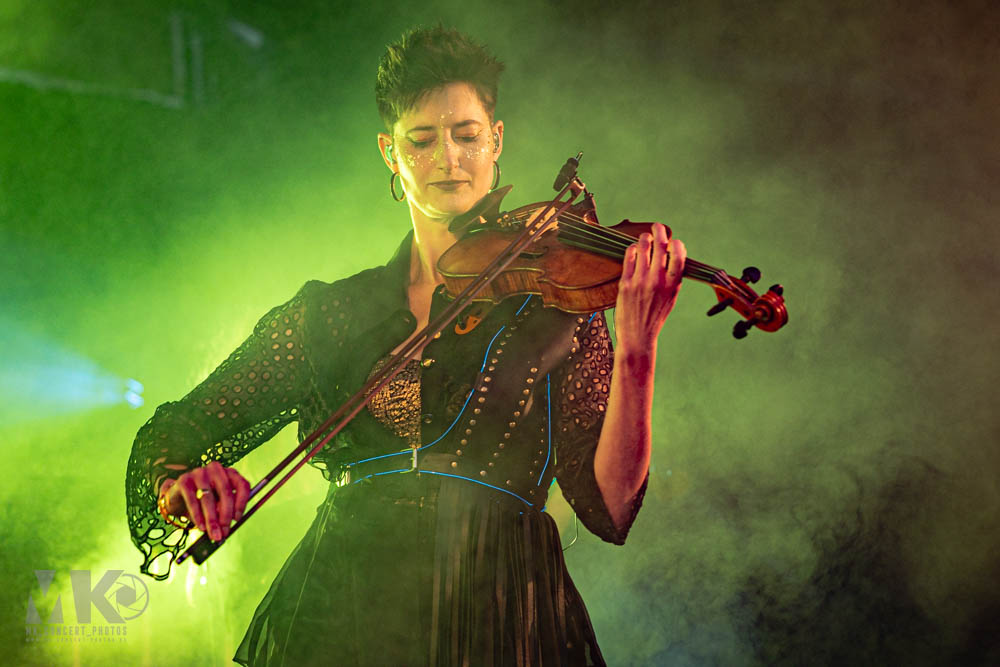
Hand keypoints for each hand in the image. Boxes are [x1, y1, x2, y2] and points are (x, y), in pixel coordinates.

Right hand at [160, 461, 250, 541]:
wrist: (178, 498)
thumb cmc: (204, 502)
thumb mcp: (218, 505)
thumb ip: (225, 511)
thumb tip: (228, 525)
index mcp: (230, 473)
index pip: (242, 484)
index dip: (241, 503)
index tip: (237, 519)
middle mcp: (216, 469)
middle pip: (225, 492)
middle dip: (226, 515)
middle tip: (224, 532)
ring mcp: (199, 472)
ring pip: (208, 498)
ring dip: (212, 519)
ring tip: (213, 534)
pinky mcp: (184, 480)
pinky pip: (192, 500)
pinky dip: (198, 516)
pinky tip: (201, 527)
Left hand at [614, 223, 685, 352]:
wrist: (638, 336)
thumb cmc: (655, 316)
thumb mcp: (671, 298)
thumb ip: (672, 278)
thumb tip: (673, 256)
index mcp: (672, 285)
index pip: (679, 256)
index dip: (677, 244)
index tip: (674, 241)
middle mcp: (657, 281)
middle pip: (660, 246)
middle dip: (659, 232)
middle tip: (657, 226)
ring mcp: (640, 281)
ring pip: (643, 248)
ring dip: (645, 238)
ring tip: (645, 237)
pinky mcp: (625, 283)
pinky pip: (629, 258)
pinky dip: (632, 250)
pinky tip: (633, 249)